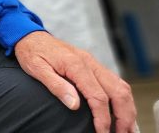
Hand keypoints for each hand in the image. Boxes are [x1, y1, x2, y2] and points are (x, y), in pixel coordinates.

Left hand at [14, 30, 135, 132]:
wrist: (30, 35)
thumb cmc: (31, 52)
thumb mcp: (36, 69)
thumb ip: (56, 86)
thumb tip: (74, 105)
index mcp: (76, 64)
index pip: (98, 96)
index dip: (103, 118)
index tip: (102, 132)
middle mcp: (90, 63)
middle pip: (118, 92)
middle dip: (123, 117)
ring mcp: (94, 64)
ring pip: (122, 87)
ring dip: (127, 109)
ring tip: (125, 128)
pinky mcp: (94, 65)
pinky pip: (116, 82)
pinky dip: (122, 99)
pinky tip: (121, 111)